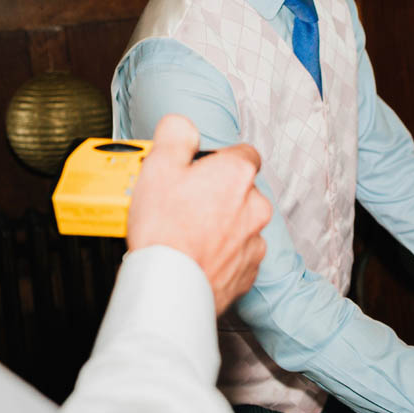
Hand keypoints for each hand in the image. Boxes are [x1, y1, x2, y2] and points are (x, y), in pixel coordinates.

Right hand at [127, 114, 270, 313]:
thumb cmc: (164, 230)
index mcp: (237, 174)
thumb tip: (183, 126)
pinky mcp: (249, 271)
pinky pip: (238, 255)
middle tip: (185, 205)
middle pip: (241, 190)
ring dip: (222, 225)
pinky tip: (197, 256)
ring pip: (241, 223)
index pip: (244, 153)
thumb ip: (175, 134)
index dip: (220, 160)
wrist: (170, 286)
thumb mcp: (158, 165)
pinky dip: (222, 254)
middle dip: (219, 195)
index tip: (200, 170)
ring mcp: (255, 240)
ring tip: (188, 234)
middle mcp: (255, 205)